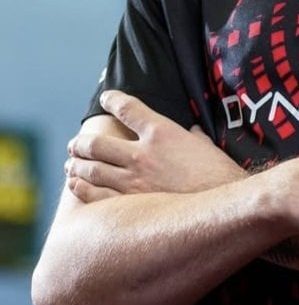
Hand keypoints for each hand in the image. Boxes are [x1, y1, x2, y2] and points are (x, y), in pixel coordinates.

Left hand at [65, 90, 242, 202]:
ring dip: (77, 165)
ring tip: (70, 164)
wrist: (221, 206)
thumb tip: (192, 132)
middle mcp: (141, 154)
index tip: (105, 98)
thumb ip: (193, 136)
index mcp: (161, 132)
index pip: (127, 108)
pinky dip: (82, 189)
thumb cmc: (219, 174)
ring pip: (92, 170)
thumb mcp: (205, 145)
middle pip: (97, 143)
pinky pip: (97, 196)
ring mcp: (133, 181)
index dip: (112, 100)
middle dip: (81, 142)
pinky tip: (75, 186)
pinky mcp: (131, 205)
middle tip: (74, 144)